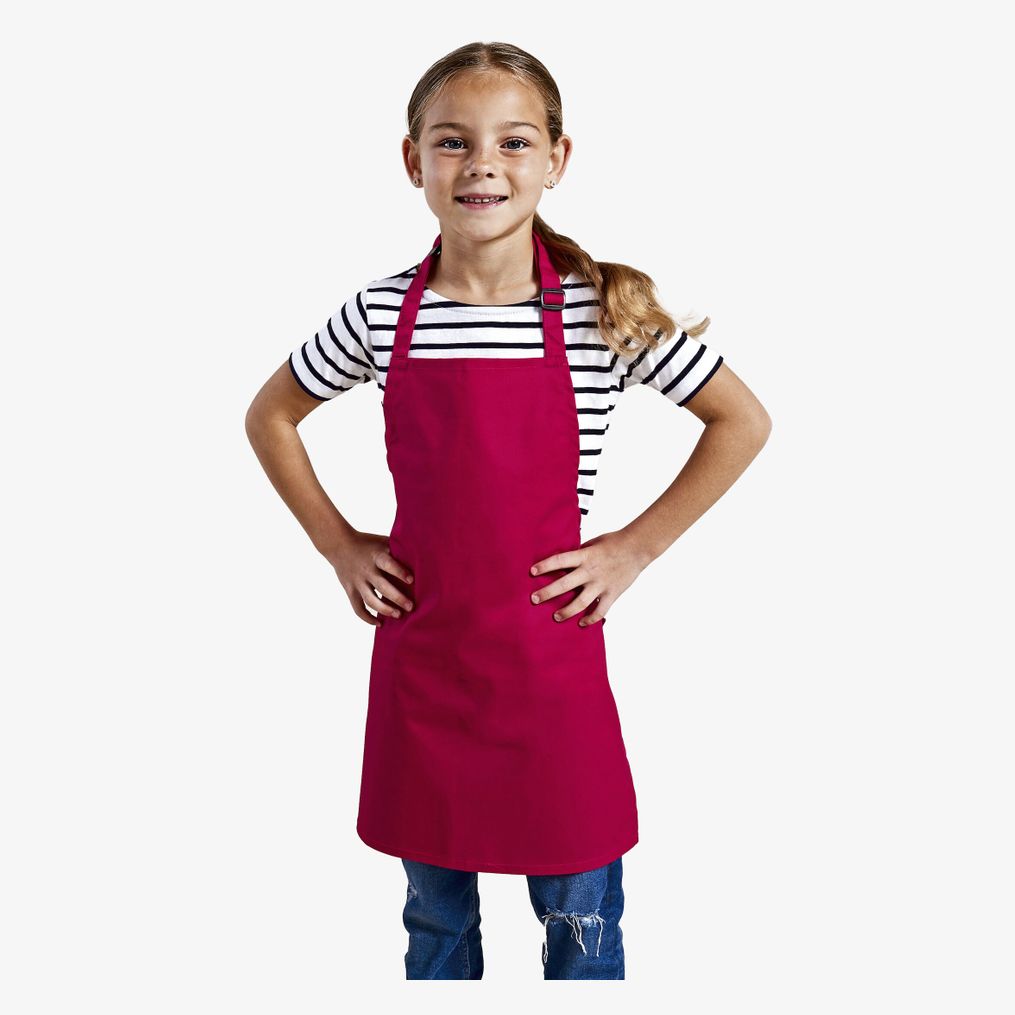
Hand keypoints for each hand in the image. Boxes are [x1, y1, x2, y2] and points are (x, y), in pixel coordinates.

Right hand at [324, 530, 414, 626]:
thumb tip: (422, 555)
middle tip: (411, 607)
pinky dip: (367, 618)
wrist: (339, 545)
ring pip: (370, 600)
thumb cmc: (368, 543)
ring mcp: (357, 582)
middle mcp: (366, 570)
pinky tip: (379, 623)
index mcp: (376, 556)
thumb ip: (398, 550)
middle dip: (397, 598)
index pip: (388, 564)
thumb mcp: (382, 542)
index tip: (412, 580)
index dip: (399, 572)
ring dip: (385, 610)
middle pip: (382, 586)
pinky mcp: (350, 591)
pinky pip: (358, 608)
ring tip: (398, 615)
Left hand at [529, 529, 650, 626]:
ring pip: (580, 603)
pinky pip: (600, 611)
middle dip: (547, 593)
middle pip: (564, 584)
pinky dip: (590, 619)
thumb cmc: (614, 542)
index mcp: (585, 556)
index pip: (560, 560)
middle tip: (534, 599)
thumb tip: (563, 561)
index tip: (532, 571)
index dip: (545, 566)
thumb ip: (579, 554)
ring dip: (566, 611)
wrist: (637, 548)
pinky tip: (581, 623)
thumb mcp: (592, 543)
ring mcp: (601, 584)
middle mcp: (591, 571)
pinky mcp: (612, 594)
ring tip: (555, 616)